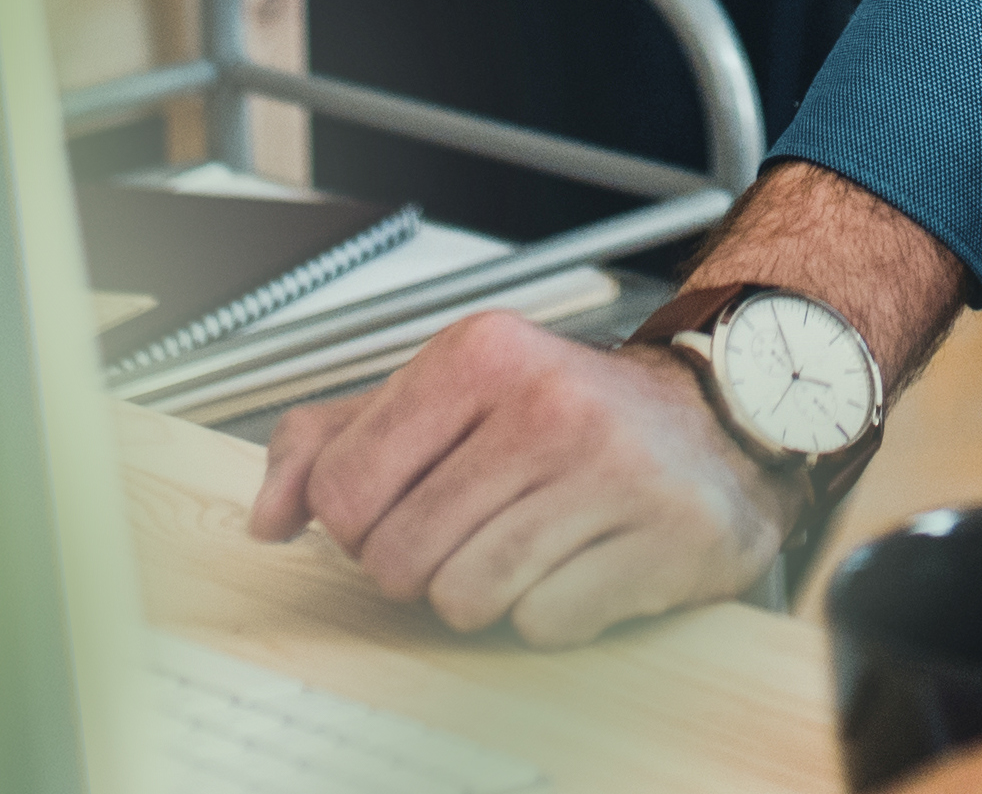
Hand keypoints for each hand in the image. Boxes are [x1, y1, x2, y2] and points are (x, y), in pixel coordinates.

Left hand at [241, 307, 778, 646]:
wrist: (714, 421)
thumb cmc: (566, 411)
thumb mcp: (442, 394)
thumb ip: (333, 440)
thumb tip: (267, 516)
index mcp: (479, 356)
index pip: (344, 485)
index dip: (354, 521)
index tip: (392, 508)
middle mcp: (546, 406)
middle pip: (398, 555)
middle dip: (416, 565)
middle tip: (463, 534)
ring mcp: (610, 474)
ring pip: (466, 598)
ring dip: (479, 594)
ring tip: (517, 549)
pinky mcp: (662, 542)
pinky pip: (544, 624)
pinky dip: (547, 614)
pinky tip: (575, 565)